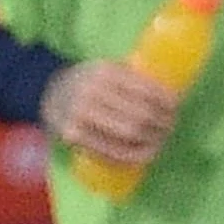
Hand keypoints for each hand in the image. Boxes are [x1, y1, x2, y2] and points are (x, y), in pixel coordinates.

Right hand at [43, 59, 178, 167]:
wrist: (47, 92)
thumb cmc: (88, 80)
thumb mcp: (106, 67)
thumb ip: (132, 75)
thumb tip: (172, 93)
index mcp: (103, 71)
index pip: (145, 89)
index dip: (166, 101)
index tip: (176, 107)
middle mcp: (90, 92)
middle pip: (140, 114)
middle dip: (162, 123)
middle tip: (170, 125)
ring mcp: (80, 115)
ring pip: (128, 135)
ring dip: (151, 141)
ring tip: (161, 141)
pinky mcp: (73, 135)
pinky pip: (109, 151)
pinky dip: (131, 155)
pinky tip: (144, 154)